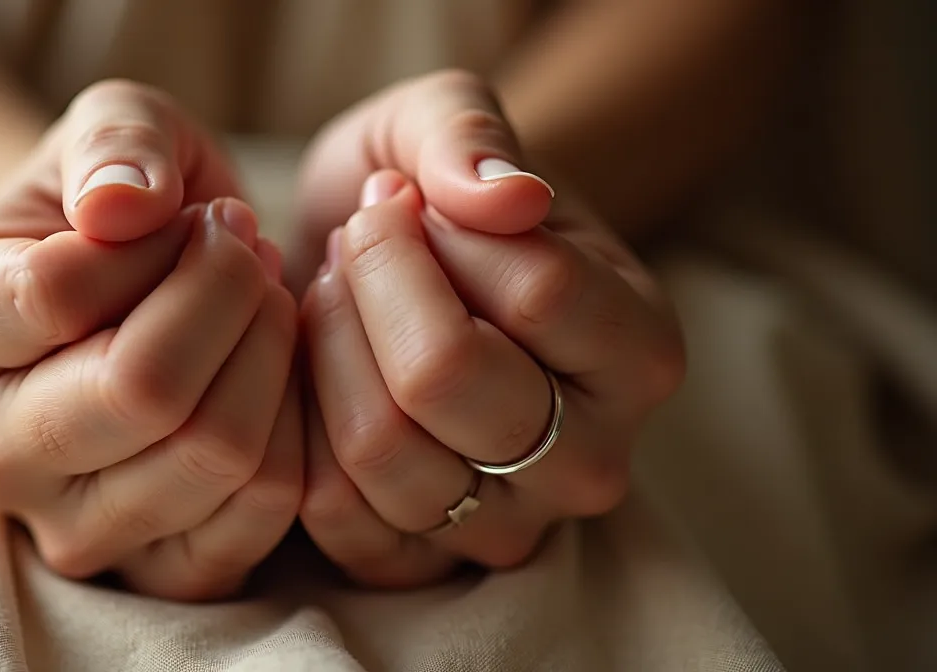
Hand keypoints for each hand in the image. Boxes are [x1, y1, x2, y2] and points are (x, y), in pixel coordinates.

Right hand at [0, 80, 302, 601]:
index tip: (201, 215)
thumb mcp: (108, 132)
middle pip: (142, 390)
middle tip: (248, 249)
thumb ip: (113, 145)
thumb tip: (121, 210)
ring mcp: (63, 529)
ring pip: (210, 455)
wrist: (119, 296)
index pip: (60, 295)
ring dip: (268, 353)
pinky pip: (258, 510)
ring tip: (262, 299)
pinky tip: (273, 367)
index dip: (161, 244)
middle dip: (230, 297)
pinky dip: (294, 425)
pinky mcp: (153, 572)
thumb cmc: (111, 209)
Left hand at [295, 71, 684, 587]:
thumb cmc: (428, 197)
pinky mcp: (417, 562)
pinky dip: (300, 423)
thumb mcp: (443, 121)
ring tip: (334, 297)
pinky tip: (314, 366)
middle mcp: (594, 457)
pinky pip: (332, 509)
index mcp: (641, 349)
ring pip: (382, 451)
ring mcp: (508, 526)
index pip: (533, 295)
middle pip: (448, 383)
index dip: (431, 236)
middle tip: (355, 242)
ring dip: (326, 351)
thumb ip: (471, 137)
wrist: (392, 272)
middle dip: (368, 290)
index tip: (398, 200)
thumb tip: (509, 198)